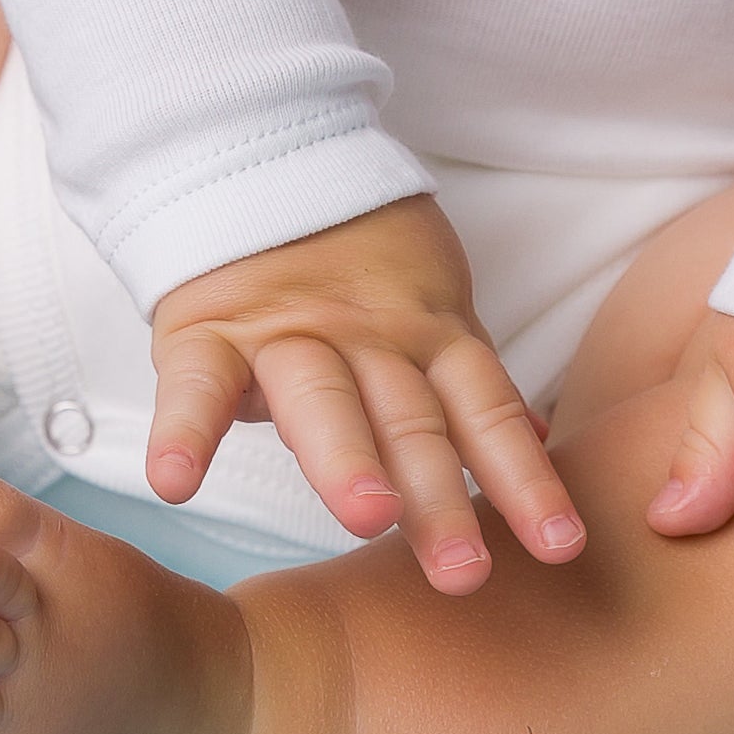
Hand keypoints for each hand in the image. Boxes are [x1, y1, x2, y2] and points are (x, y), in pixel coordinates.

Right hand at [146, 194, 586, 592]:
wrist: (260, 164)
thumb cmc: (354, 265)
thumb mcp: (426, 307)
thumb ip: (468, 380)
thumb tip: (539, 439)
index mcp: (426, 337)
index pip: (483, 410)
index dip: (523, 477)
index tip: (558, 544)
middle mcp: (366, 340)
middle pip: (409, 420)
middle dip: (437, 495)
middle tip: (463, 569)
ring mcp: (286, 333)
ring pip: (322, 399)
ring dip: (345, 458)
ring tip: (365, 516)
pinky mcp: (207, 333)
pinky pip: (196, 384)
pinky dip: (184, 431)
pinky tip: (175, 483)